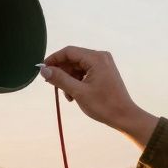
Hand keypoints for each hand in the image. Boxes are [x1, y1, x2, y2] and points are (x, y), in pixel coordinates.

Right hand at [39, 46, 158, 148]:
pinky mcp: (104, 72)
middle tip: (53, 86)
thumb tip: (43, 70)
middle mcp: (100, 57)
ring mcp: (103, 64)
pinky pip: (85, 72)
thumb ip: (60, 79)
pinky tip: (75, 95)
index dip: (53, 59)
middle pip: (73, 59)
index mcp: (96, 58)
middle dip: (62, 72)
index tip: (42, 70)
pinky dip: (77, 82)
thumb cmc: (103, 105)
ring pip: (78, 67)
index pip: (69, 52)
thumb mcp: (78, 92)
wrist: (124, 116)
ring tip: (68, 96)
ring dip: (69, 79)